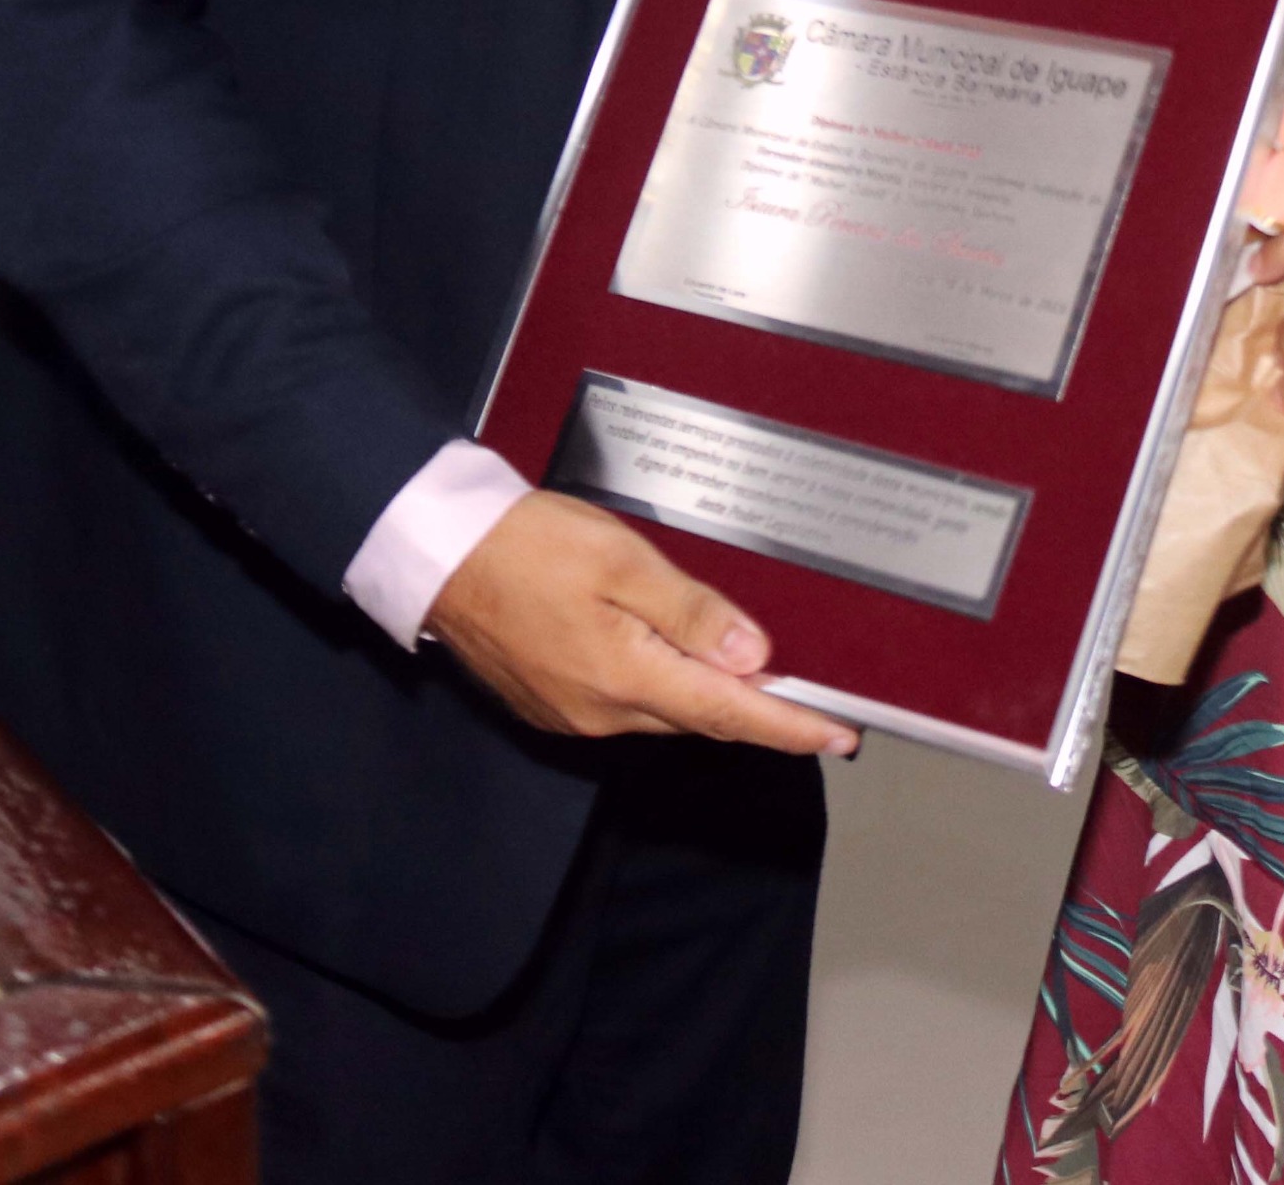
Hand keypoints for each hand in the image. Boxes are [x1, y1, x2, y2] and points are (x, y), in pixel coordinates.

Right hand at [424, 491, 855, 757]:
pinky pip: (630, 704)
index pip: (731, 713)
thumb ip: (691, 612)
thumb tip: (753, 656)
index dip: (792, 727)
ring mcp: (576, 714)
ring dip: (709, 694)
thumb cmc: (528, 546)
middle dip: (758, 707)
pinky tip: (676, 656)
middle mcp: (604, 711)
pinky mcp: (555, 705)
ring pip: (667, 711)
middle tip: (810, 691)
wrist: (441, 555)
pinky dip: (665, 686)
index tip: (842, 736)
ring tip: (750, 668)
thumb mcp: (622, 561)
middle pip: (702, 716)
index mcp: (627, 676)